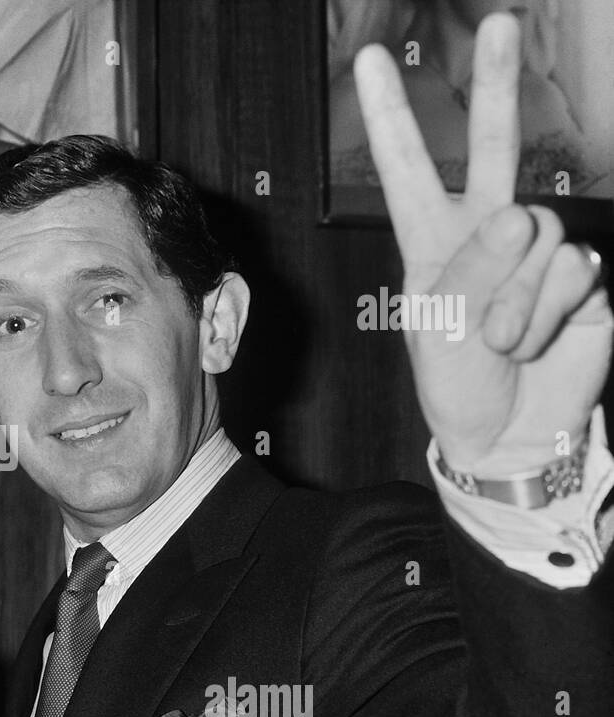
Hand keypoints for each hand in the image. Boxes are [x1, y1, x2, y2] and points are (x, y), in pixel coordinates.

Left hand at [354, 13, 610, 477]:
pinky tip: (537, 339)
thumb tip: (522, 217)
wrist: (509, 432)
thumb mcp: (439, 332)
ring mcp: (540, 250)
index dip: (393, 117)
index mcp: (433, 239)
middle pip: (495, 146)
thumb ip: (470, 274)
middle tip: (500, 23)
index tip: (375, 61)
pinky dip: (545, 315)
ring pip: (535, 238)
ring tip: (503, 341)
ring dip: (514, 302)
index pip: (410, 169)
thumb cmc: (459, 381)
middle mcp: (488, 231)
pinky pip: (569, 273)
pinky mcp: (585, 276)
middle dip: (496, 84)